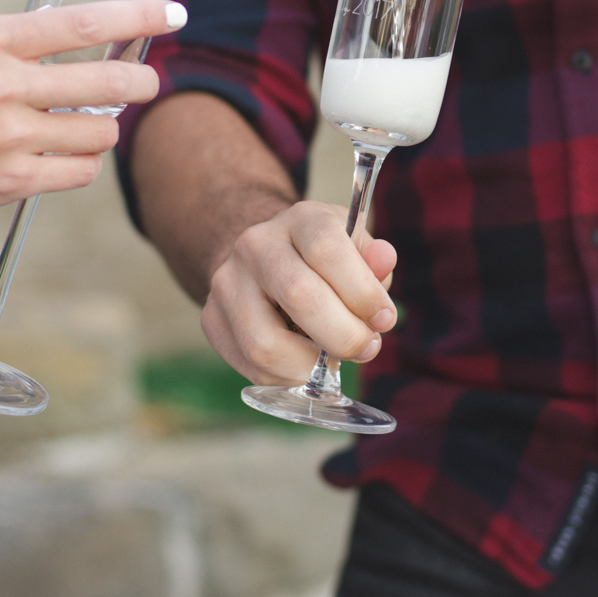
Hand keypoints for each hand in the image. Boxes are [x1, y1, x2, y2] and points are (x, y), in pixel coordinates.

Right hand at [0, 0, 186, 244]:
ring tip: (78, 126)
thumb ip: (0, 44)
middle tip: (145, 84)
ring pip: (101, 131)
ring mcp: (8, 137)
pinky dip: (80, 164)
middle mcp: (1, 86)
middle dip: (141, 82)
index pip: (81, 22)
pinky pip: (80, 171)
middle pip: (109, 80)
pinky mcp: (10, 181)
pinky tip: (61, 157)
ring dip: (102, 129)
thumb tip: (62, 37)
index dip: (137, 17)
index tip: (173, 14)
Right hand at [201, 201, 398, 384]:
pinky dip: (289, 376)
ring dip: (312, 365)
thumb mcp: (355, 247)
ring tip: (334, 359)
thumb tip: (384, 261)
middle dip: (343, 335)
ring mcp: (227, 284)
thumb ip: (373, 260)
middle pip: (299, 295)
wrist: (264, 259)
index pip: (328, 250)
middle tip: (367, 347)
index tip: (385, 319)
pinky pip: (252, 367)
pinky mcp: (212, 320)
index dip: (363, 292)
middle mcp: (255, 245)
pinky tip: (306, 362)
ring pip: (266, 343)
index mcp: (299, 219)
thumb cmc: (323, 260)